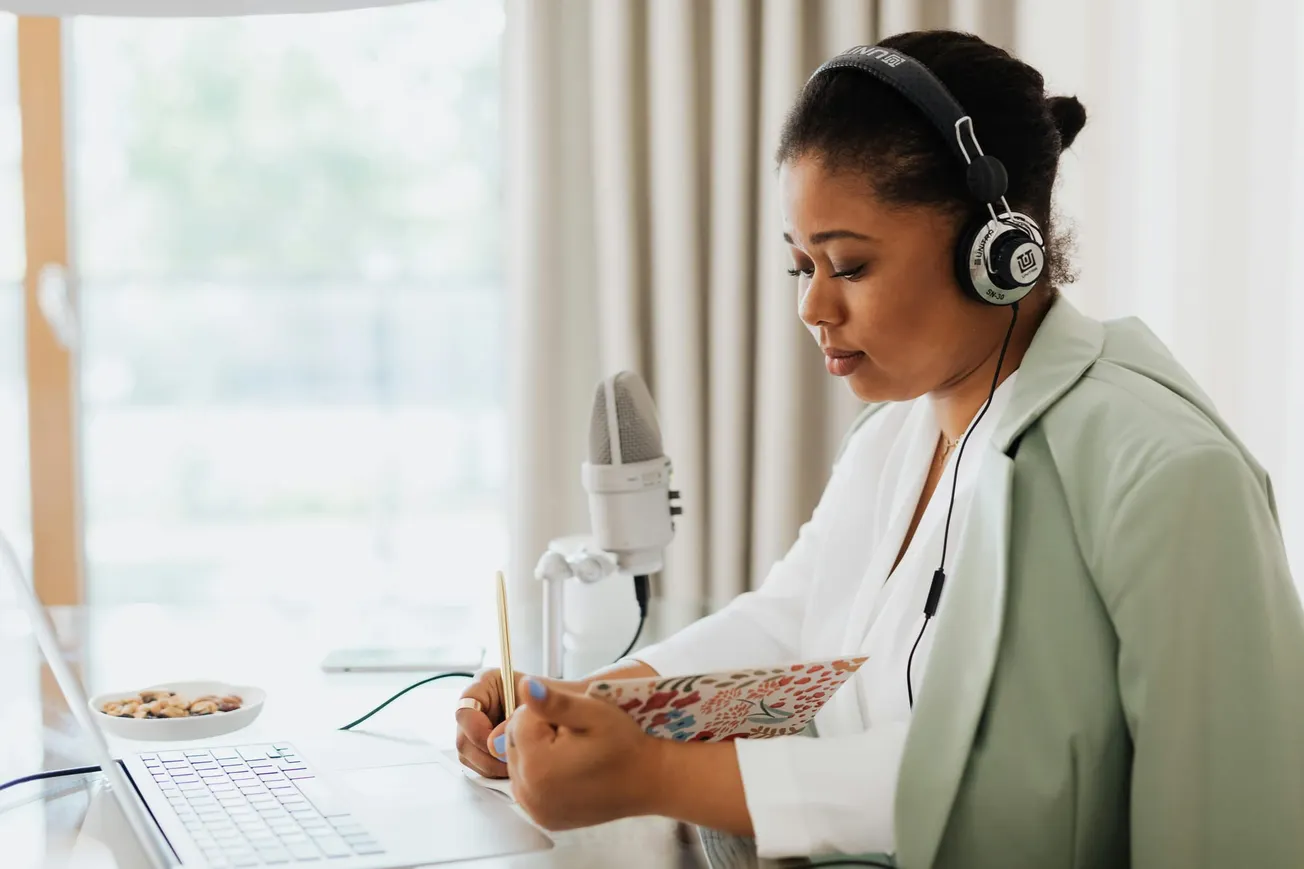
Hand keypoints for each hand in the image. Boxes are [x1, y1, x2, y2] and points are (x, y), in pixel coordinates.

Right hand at [454, 669, 586, 777]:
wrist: (579, 713)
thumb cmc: (563, 699)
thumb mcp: (544, 704)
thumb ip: (517, 719)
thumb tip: (495, 742)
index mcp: (489, 684)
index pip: (466, 705)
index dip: (475, 727)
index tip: (495, 742)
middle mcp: (481, 705)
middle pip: (463, 735)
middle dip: (484, 753)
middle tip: (508, 761)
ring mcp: (482, 727)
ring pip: (468, 754)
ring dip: (489, 765)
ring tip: (514, 766)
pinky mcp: (487, 747)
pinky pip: (478, 765)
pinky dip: (493, 772)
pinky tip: (513, 770)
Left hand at [505, 675, 664, 830]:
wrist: (648, 781)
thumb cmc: (624, 744)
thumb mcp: (593, 712)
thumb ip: (554, 700)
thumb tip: (524, 685)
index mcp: (537, 765)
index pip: (519, 720)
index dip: (546, 713)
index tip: (574, 723)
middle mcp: (529, 793)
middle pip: (513, 742)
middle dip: (538, 733)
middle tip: (574, 736)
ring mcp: (535, 809)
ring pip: (518, 762)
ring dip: (538, 752)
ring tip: (572, 752)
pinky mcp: (542, 817)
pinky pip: (528, 785)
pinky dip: (541, 773)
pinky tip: (567, 769)